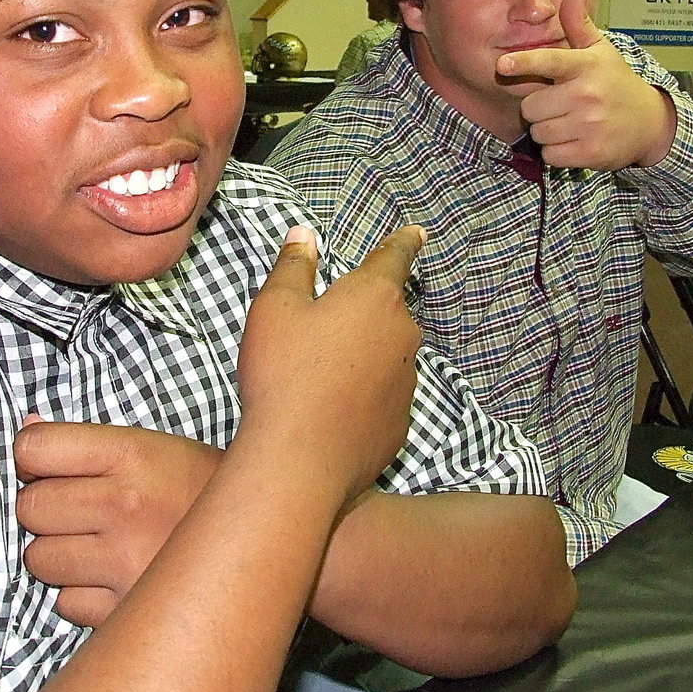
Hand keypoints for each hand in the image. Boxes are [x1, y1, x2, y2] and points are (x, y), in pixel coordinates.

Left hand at [15, 422, 220, 626]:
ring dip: (59, 555)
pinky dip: (81, 595)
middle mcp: (124, 505)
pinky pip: (66, 603)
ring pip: (39, 559)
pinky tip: (113, 579)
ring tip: (98, 546)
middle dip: (45, 510)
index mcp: (132, 455)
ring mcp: (125, 561)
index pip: (35, 450)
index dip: (31, 459)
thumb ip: (85, 443)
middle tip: (79, 511)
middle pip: (29, 508)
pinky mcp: (126, 611)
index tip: (44, 467)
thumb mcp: (153, 448)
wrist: (265, 543)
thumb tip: (25, 431)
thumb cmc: (201, 490)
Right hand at [236, 224, 425, 503]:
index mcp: (374, 297)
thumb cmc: (284, 373)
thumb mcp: (275, 308)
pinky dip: (363, 397)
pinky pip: (382, 398)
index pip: (394, 258)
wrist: (300, 459)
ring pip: (387, 357)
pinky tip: (331, 410)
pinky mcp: (400, 423)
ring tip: (319, 376)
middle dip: (364, 314)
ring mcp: (407, 382)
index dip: (403, 243)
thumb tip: (305, 235)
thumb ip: (293, 267)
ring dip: (363, 358)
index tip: (417, 233)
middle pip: (387, 312)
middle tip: (326, 327)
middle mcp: (402, 335)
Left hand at [496, 0, 677, 169]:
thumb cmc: (614, 82)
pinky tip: (577, 141)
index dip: (525, 63)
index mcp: (585, 66)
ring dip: (548, 131)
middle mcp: (587, 94)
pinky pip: (550, 154)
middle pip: (531, 107)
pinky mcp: (590, 153)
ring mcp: (589, 125)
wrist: (649, 123)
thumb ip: (577, 21)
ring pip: (538, 133)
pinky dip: (558, 152)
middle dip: (540, 108)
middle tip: (563, 104)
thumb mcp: (599, 49)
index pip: (550, 61)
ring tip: (572, 122)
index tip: (503, 63)